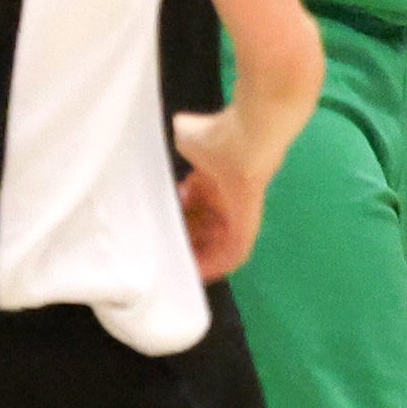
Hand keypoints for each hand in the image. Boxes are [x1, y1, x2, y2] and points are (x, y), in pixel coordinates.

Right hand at [169, 110, 277, 280]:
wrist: (247, 135)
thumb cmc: (216, 133)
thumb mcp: (185, 137)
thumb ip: (174, 143)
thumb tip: (162, 138)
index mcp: (212, 178)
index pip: (192, 204)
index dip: (175, 216)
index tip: (158, 227)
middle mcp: (226, 197)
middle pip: (203, 226)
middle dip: (184, 239)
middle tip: (164, 252)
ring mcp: (239, 212)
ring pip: (217, 242)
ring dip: (199, 255)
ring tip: (178, 268)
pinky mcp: (248, 225)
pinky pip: (234, 252)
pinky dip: (217, 264)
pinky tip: (199, 274)